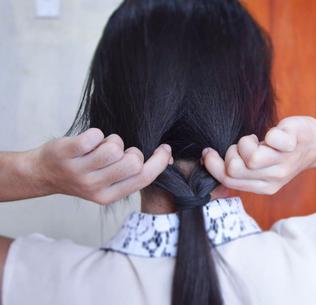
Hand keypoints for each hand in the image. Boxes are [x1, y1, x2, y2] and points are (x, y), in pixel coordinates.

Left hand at [28, 128, 172, 204]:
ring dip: (112, 140)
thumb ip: (131, 174)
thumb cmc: (82, 174)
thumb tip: (167, 158)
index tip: (164, 149)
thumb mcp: (106, 183)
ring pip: (115, 147)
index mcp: (108, 196)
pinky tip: (87, 141)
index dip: (159, 161)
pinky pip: (94, 136)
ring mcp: (79, 171)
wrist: (42, 173)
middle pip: (133, 162)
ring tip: (100, 146)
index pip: (144, 179)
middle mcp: (94, 187)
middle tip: (118, 152)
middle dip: (131, 150)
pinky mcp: (66, 154)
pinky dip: (95, 133)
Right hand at [202, 116, 315, 193]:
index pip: (227, 180)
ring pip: (250, 158)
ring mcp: (283, 163)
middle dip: (231, 152)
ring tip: (256, 139)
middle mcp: (273, 179)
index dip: (212, 164)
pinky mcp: (292, 145)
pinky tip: (274, 134)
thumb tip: (207, 161)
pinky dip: (270, 133)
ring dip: (246, 142)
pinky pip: (272, 139)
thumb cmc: (283, 152)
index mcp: (263, 187)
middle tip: (243, 145)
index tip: (209, 151)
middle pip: (234, 169)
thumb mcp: (262, 168)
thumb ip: (241, 170)